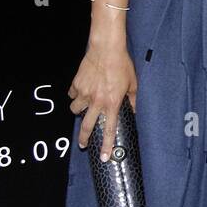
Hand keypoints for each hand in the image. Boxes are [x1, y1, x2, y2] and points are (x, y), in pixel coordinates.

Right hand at [67, 45, 137, 160]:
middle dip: (84, 138)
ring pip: (75, 110)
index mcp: (112, 103)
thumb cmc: (122, 64)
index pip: (109, 130)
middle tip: (83, 144)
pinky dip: (75, 95)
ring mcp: (84, 93)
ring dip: (78, 111)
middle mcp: (96, 101)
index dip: (107, 145)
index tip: (104, 157)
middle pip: (87, 126)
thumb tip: (134, 110)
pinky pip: (72, 94)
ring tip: (83, 108)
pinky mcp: (76, 83)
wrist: (106, 48)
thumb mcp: (133, 83)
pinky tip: (80, 91)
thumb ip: (133, 99)